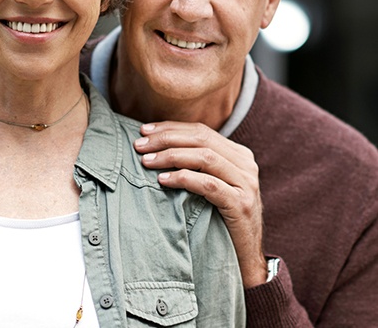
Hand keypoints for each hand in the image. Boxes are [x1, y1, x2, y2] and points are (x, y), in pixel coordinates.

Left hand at [135, 121, 266, 287]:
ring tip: (146, 161)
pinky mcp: (241, 204)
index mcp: (238, 154)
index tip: (145, 130)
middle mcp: (246, 164)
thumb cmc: (220, 219)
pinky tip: (163, 180)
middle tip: (139, 145)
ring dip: (170, 156)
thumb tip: (157, 144)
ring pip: (204, 157)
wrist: (244, 258)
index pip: (200, 131)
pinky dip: (183, 178)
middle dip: (166, 139)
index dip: (171, 128)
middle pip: (201, 139)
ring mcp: (246, 183)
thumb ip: (197, 164)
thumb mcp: (213, 184)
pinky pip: (208, 184)